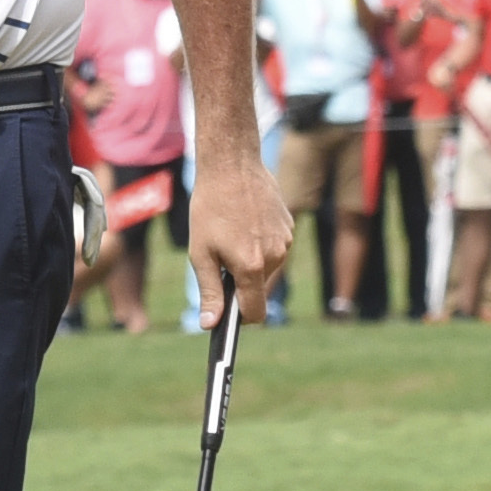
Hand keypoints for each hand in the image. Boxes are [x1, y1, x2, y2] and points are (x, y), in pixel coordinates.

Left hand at [189, 150, 294, 326]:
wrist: (232, 165)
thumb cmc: (209, 209)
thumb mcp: (201, 253)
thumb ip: (209, 292)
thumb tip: (211, 324)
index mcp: (251, 266)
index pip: (255, 313)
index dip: (241, 319)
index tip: (228, 314)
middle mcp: (275, 256)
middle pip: (259, 289)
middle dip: (241, 283)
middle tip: (220, 258)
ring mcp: (285, 241)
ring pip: (267, 267)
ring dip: (251, 261)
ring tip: (232, 234)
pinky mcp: (289, 226)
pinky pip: (274, 247)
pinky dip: (260, 243)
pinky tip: (245, 222)